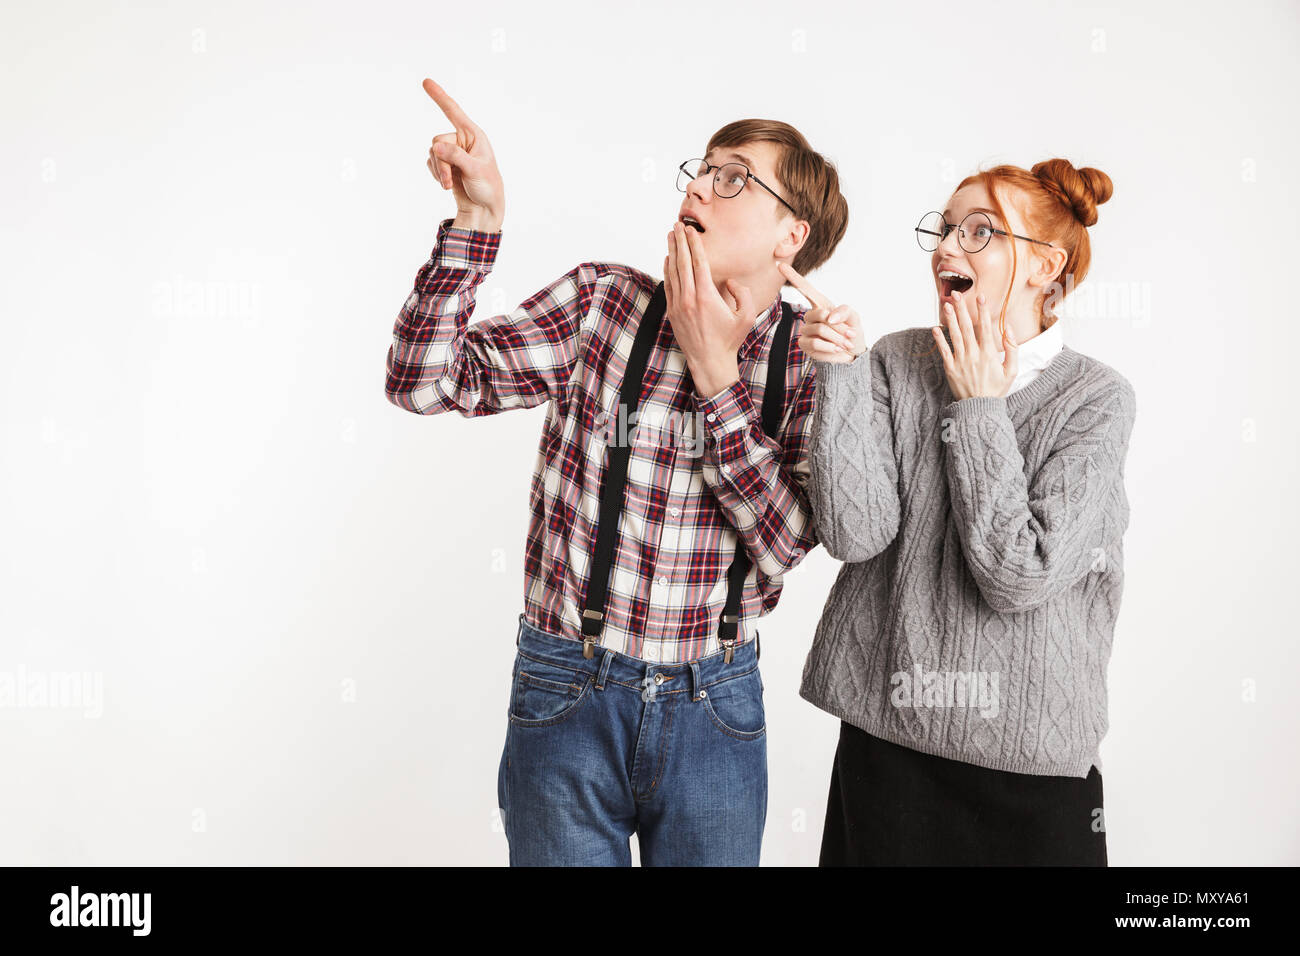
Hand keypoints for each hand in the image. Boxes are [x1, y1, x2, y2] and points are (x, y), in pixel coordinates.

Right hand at [423, 78, 504, 231]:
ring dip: (438, 171)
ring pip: (433, 153)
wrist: (483, 210)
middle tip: (449, 180)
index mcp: (474, 136)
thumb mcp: (475, 171)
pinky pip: (431, 163)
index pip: (454, 112)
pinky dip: (436, 174)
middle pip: (437, 141)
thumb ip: (456, 157)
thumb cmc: (488, 188)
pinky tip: (447, 184)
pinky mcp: (446, 164)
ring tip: (449, 185)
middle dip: (440, 161)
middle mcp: (462, 141)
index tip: (426, 82)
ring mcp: (453, 153)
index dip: (440, 97)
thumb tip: (435, 147)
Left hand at [663, 222, 754, 396]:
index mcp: (707, 297)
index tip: (691, 231)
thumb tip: (731, 282)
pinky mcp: (672, 312)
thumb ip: (744, 294)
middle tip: (678, 225)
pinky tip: (668, 259)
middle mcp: (689, 299)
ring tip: (671, 236)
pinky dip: (667, 270)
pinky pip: (668, 285)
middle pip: (682, 263)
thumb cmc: (729, 340)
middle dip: (680, 242)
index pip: (699, 263)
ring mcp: (678, 306)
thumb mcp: (747, 317)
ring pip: (673, 272)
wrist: (709, 362)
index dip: (694, 245)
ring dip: (672, 252)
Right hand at [778, 262, 863, 363]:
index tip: (781, 265)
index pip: (805, 288)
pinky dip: (830, 347)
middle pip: (821, 314)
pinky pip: (815, 343)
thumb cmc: (851, 333)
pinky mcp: (804, 344)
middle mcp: (810, 315)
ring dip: (837, 338)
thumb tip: (829, 317)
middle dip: (839, 326)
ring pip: (820, 330)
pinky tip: (836, 350)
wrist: (852, 354)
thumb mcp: (854, 317)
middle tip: (850, 334)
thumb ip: (844, 311)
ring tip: (846, 344)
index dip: (793, 277)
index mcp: (820, 304)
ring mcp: (806, 330)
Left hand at [933, 291, 1017, 399]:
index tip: (981, 297)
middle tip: (957, 295)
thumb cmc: (996, 389)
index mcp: (990, 354)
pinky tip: (936, 328)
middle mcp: (974, 355)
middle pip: (967, 327)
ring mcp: (961, 361)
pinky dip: (939, 340)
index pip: (986, 328)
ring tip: (946, 305)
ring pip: (955, 336)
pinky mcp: (950, 369)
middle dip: (962, 309)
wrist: (979, 408)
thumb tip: (1008, 330)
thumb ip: (1012, 350)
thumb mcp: (1011, 371)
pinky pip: (944, 351)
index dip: (983, 311)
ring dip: (950, 319)